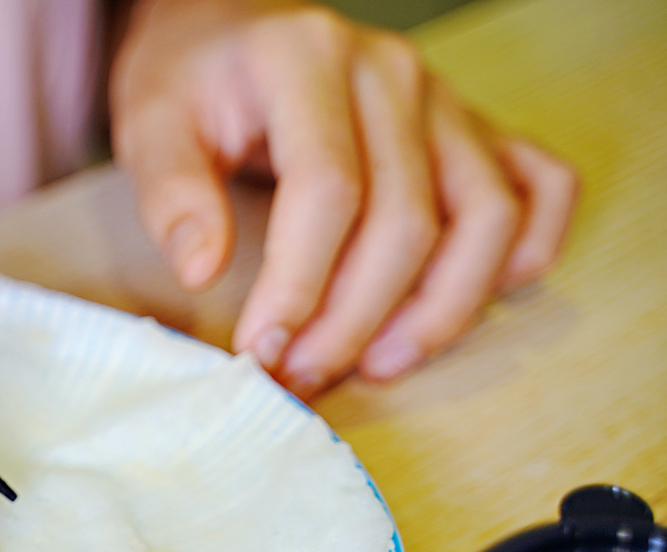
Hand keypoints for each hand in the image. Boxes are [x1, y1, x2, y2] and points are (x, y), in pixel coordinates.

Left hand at [110, 0, 576, 396]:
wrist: (229, 32)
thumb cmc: (192, 83)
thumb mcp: (151, 126)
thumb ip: (173, 195)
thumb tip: (203, 271)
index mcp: (308, 61)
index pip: (327, 191)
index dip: (299, 285)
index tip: (262, 352)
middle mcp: (394, 75)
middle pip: (407, 220)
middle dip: (355, 319)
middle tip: (302, 377)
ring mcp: (446, 101)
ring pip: (486, 216)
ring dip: (441, 308)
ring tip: (378, 364)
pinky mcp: (475, 128)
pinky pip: (540, 187)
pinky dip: (525, 252)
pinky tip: (470, 302)